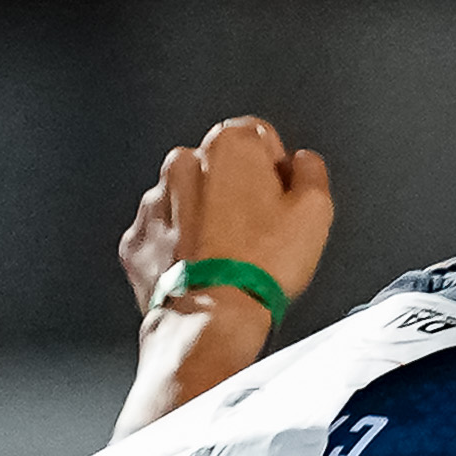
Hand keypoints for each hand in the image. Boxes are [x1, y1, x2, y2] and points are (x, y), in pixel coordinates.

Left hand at [120, 113, 335, 326]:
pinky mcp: (138, 239)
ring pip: (189, 201)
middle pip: (221, 169)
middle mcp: (184, 164)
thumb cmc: (260, 267)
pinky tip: (205, 270)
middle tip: (260, 234)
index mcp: (230, 145)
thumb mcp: (316, 211)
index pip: (261, 138)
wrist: (212, 318)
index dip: (277, 172)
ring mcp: (155, 201)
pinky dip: (182, 248)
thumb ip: (312, 171)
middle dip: (239, 194)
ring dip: (209, 221)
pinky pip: (165, 235)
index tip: (282, 200)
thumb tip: (304, 164)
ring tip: (232, 258)